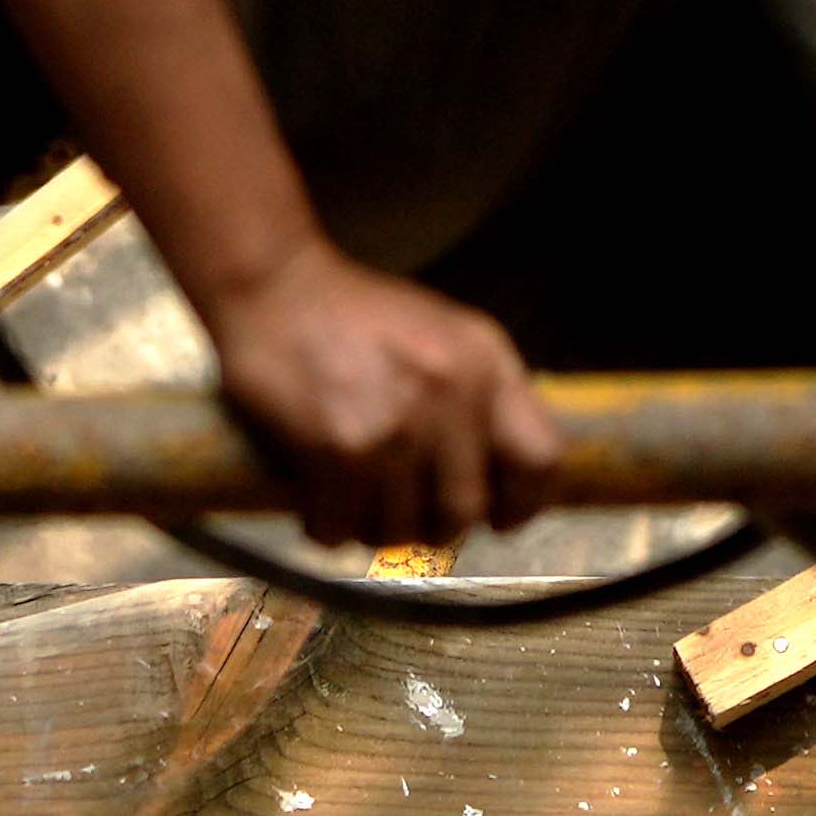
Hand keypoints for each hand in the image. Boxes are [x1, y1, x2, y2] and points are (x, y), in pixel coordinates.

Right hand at [190, 235, 562, 551]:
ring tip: (359, 506)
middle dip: (435, 526)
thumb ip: (481, 396)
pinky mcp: (340, 451)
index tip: (498, 516)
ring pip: (403, 531)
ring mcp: (397, 427)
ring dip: (377, 530)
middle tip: (407, 513)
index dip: (524, 504)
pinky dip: (327, 527)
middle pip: (466, 511)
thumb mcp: (447, 335)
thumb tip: (501, 474)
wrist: (274, 285)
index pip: (541, 460)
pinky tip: (318, 505)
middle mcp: (452, 396)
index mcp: (487, 364)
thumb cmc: (358, 314)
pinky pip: (341, 528)